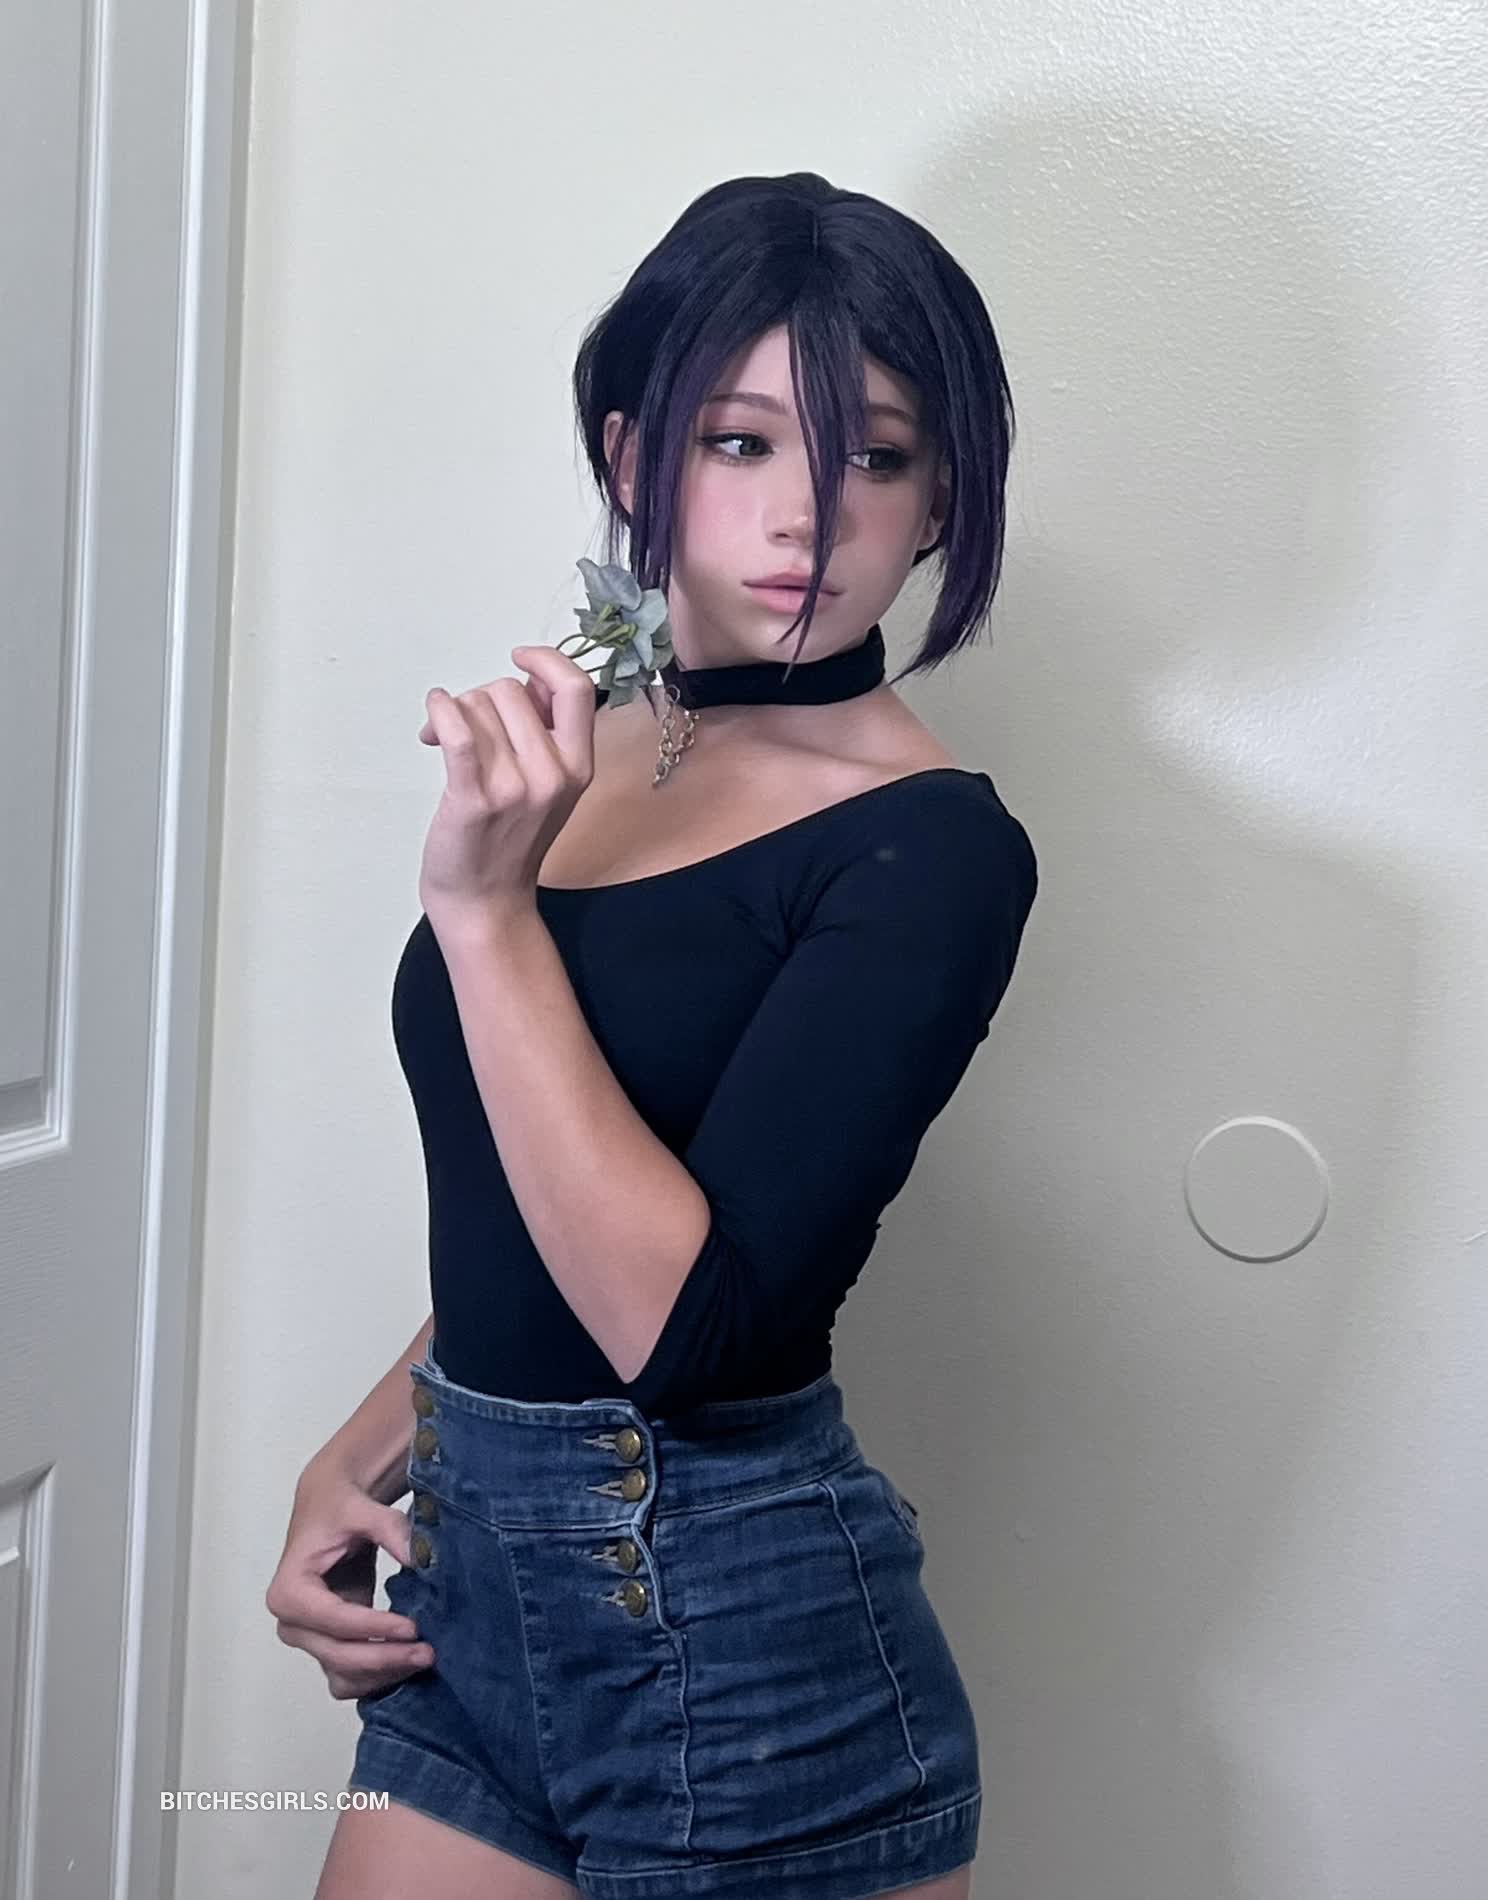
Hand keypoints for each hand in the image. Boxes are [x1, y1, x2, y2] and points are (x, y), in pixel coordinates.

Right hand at [265, 1454, 433, 1702]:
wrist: (333, 1507)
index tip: (413, 1628)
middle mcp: (292, 1623)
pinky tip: (407, 1664)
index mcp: (289, 1591)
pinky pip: (349, 1676)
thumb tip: (422, 1559)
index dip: (374, 1628)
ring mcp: (310, 1639)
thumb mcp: (363, 1509)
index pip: (334, 1621)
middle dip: (384, 1657)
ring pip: (344, 1675)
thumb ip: (391, 1530)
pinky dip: (376, 1677)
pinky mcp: (328, 1645)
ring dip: (382, 1674)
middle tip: (428, 1652)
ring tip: (422, 1659)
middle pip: (339, 1655)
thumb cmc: (340, 1508)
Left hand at [416, 644, 595, 927]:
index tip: (520, 658)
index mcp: (578, 766)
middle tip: (469, 728)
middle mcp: (553, 775)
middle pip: (510, 690)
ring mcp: (515, 788)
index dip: (547, 660)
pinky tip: (432, 717)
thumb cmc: (510, 838)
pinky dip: (439, 711)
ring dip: (456, 714)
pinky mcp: (474, 799)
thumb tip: (525, 679)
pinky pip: (457, 730)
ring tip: (449, 745)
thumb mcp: (548, 785)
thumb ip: (545, 732)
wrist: (485, 899)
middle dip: (482, 699)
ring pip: (478, 706)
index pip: (577, 689)